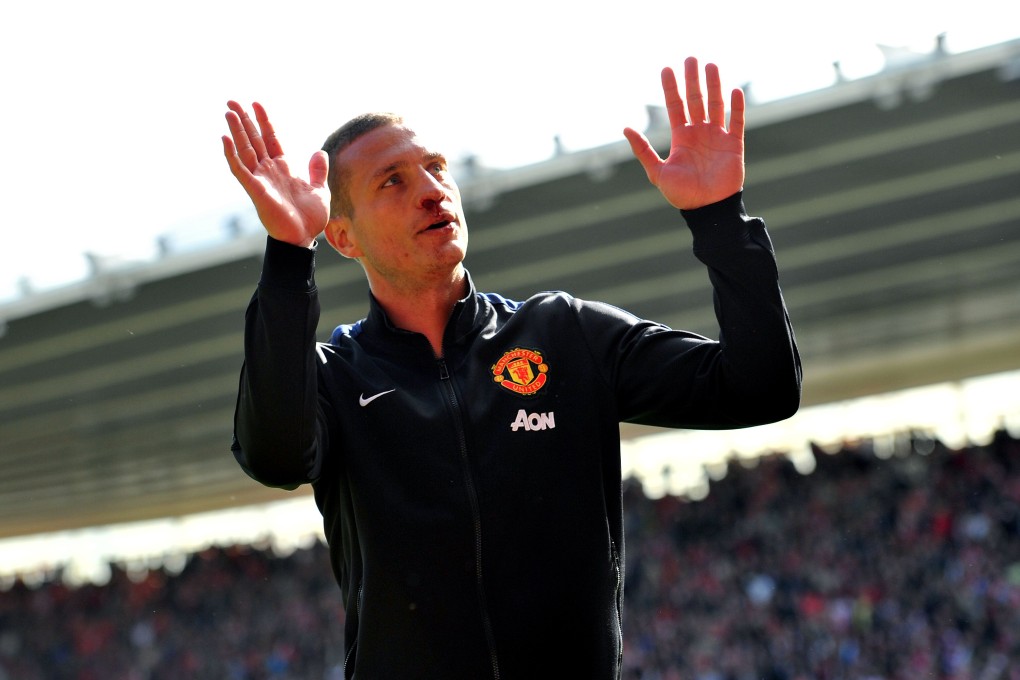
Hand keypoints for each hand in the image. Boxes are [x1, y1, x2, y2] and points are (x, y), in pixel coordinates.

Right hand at [221, 101, 329, 246]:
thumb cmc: (310, 218)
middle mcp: (268, 171)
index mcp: (283, 168)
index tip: (257, 104)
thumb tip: (319, 152)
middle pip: (253, 139)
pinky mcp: (254, 189)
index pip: (270, 139)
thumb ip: (317, 171)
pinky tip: (225, 139)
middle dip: (244, 120)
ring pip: (244, 149)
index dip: (264, 121)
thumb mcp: (319, 189)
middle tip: (232, 101)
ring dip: (236, 130)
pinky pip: (239, 169)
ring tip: (229, 111)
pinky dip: (231, 154)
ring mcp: (260, 179)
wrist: (303, 238)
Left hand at [624, 57, 744, 210]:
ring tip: (711, 65)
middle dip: (692, 79)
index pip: (675, 106)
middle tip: (690, 58)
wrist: (706, 209)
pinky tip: (735, 91)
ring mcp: (717, 137)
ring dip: (714, 85)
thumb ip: (643, 150)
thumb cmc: (681, 194)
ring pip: (716, 104)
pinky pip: (737, 121)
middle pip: (695, 99)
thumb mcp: (657, 172)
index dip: (671, 88)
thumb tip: (625, 128)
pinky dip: (736, 107)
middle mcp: (699, 132)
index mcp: (681, 137)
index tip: (667, 68)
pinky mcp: (734, 144)